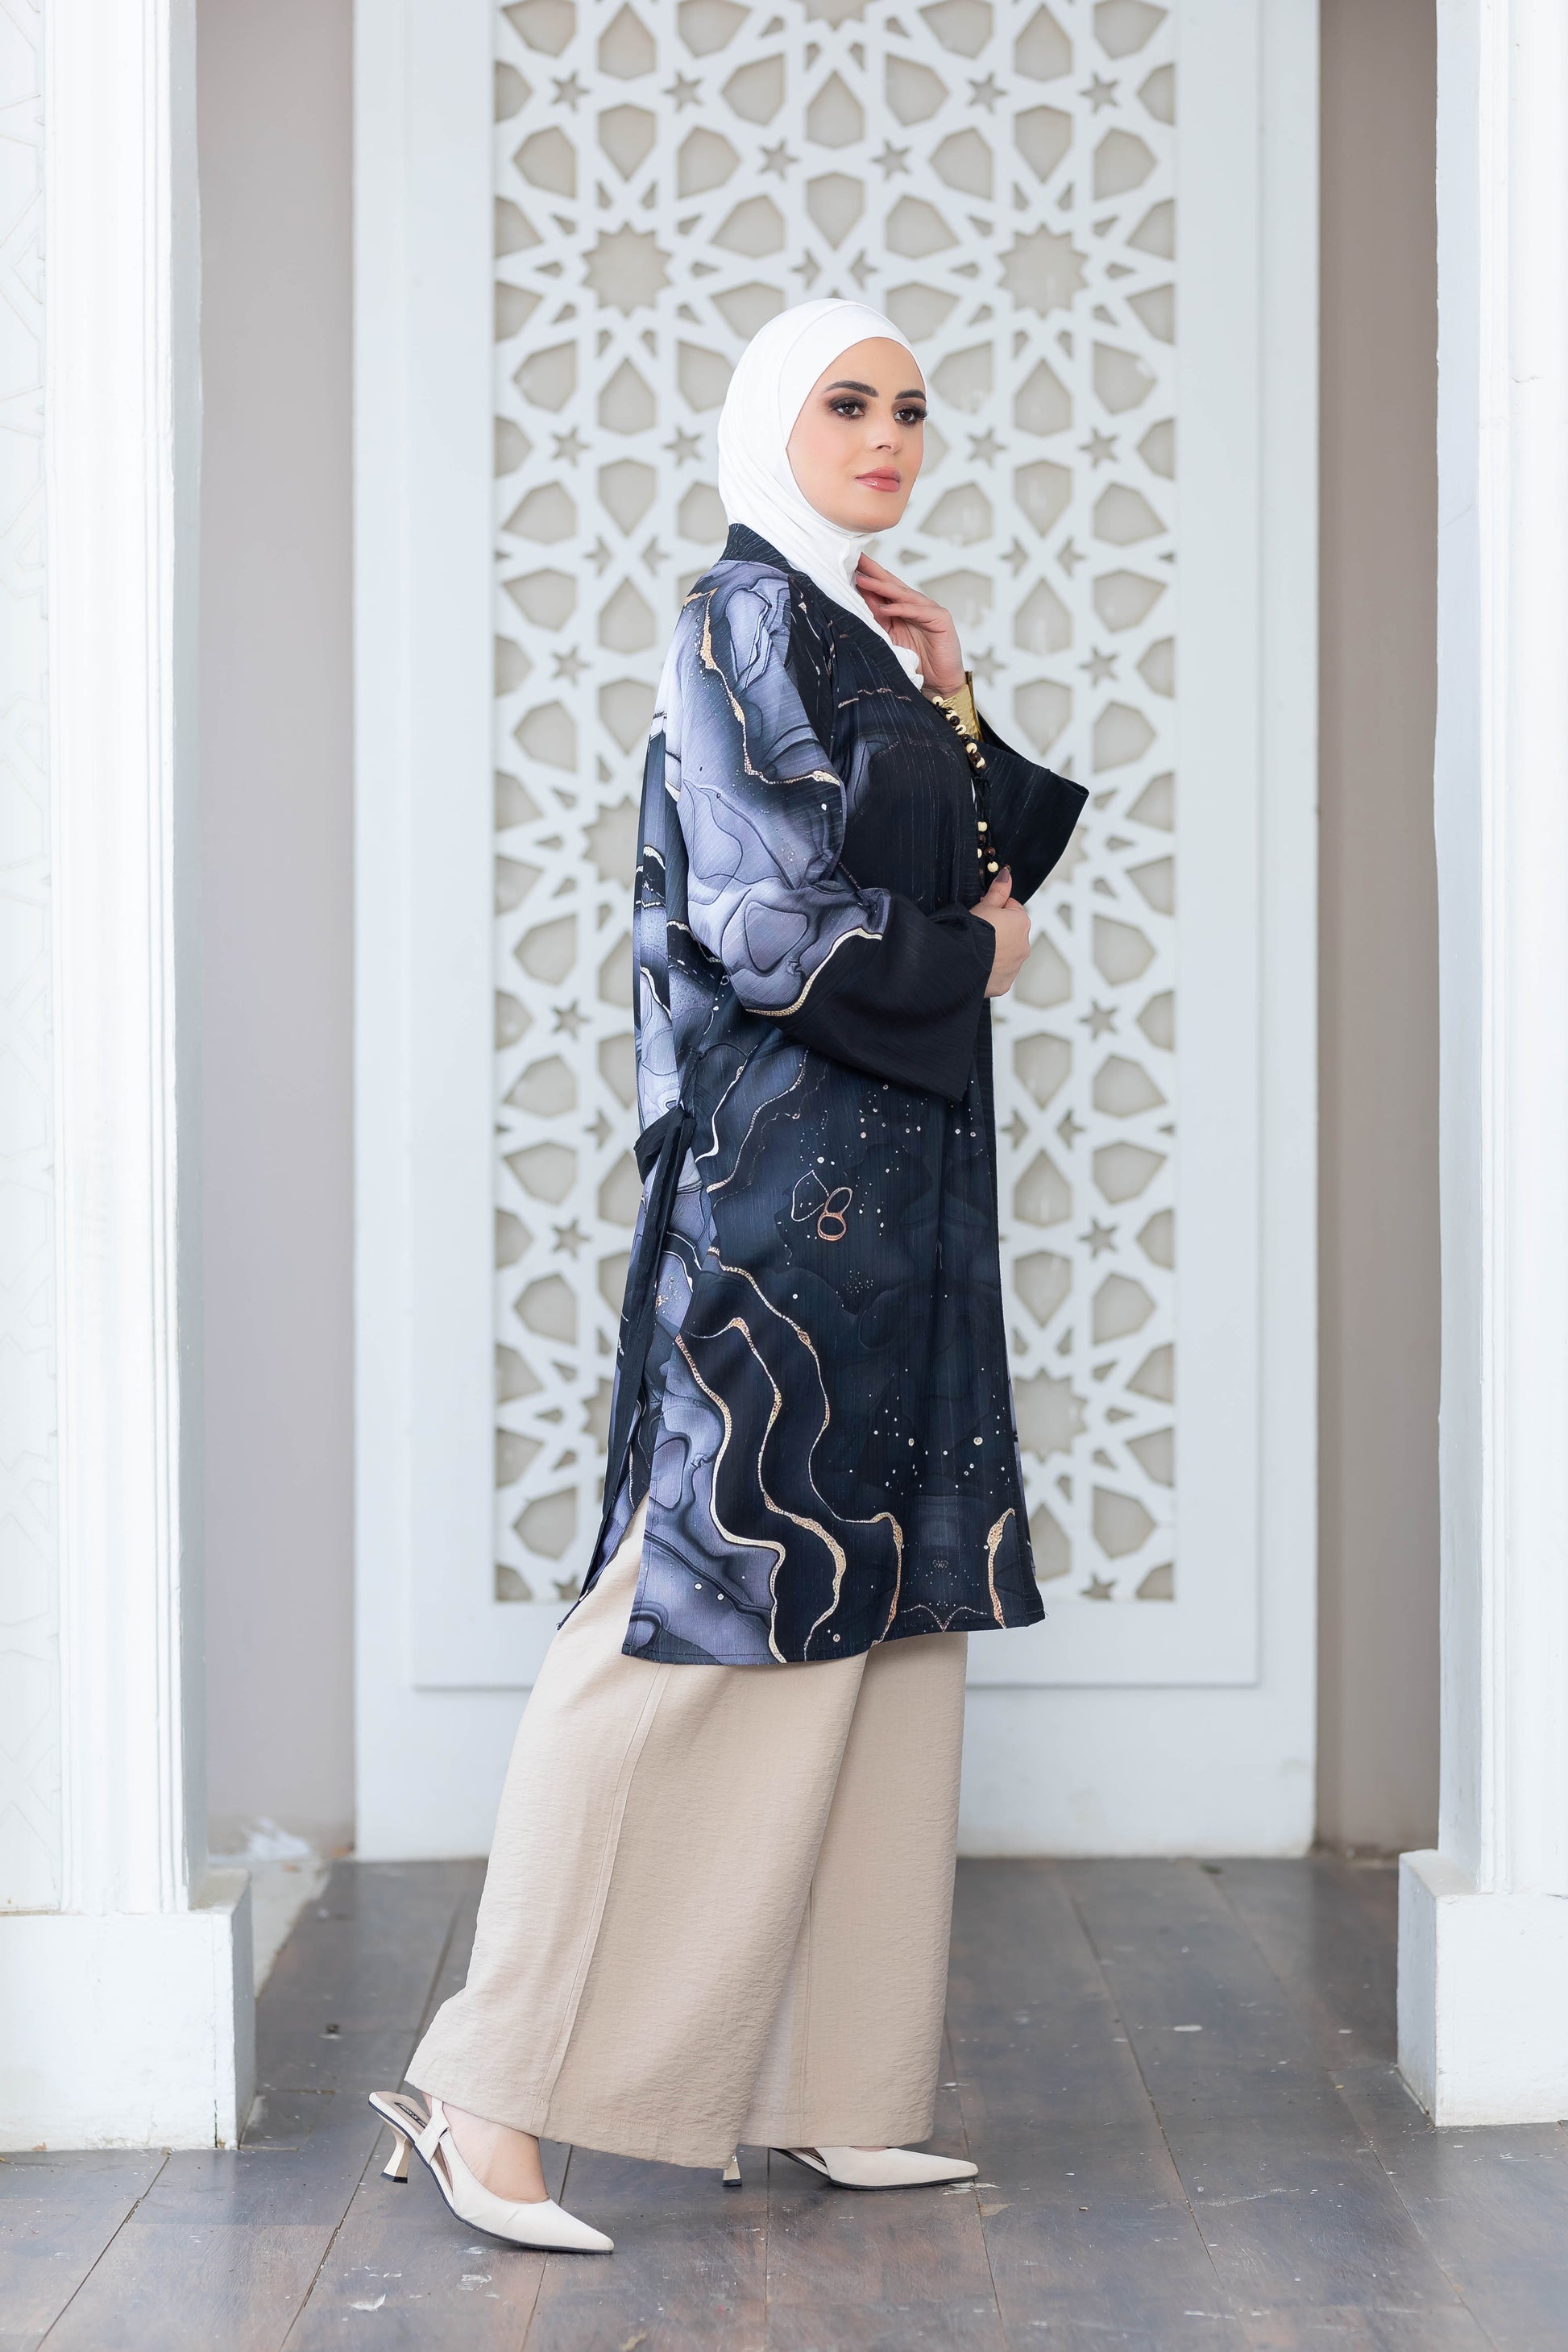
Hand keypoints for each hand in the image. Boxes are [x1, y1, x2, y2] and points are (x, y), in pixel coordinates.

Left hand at [854, 555, 963, 690]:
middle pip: (892, 585)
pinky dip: (900, 609)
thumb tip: (858, 600)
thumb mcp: (888, 640)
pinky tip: (885, 607)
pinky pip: (917, 611)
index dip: (868, 576)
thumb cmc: (916, 663)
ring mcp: (929, 610)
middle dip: (873, 572)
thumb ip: (876, 621)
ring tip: (863, 580)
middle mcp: (915, 606)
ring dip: (881, 587)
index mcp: (903, 610)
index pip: (883, 589)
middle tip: (856, 559)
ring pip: (903, 595)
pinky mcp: (940, 619)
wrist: (940, 684)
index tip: (850, 565)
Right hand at [971, 868, 1030, 997]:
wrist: (960, 962)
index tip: (983, 913)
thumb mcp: (984, 905)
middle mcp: (1023, 946)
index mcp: (1021, 923)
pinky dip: (990, 970)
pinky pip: (998, 973)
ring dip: (994, 951)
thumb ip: (998, 890)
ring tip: (976, 950)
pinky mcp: (1004, 983)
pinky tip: (977, 965)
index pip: (1012, 909)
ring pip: (1005, 954)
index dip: (996, 909)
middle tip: (977, 932)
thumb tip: (1007, 875)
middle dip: (997, 932)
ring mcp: (1015, 967)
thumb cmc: (971, 933)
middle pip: (1010, 933)